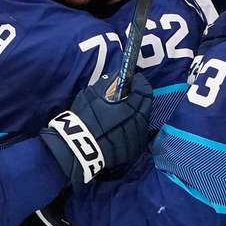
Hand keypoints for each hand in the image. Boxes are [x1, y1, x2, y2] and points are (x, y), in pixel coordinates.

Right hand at [41, 72, 151, 187]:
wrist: (78, 148)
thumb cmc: (84, 119)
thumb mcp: (91, 95)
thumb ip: (106, 83)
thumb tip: (117, 75)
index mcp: (129, 109)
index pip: (143, 91)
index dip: (140, 82)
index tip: (136, 78)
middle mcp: (137, 124)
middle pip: (147, 106)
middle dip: (142, 95)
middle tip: (134, 90)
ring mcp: (136, 139)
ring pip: (145, 121)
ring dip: (139, 112)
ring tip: (129, 107)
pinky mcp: (134, 151)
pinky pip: (139, 135)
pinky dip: (136, 126)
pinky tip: (127, 123)